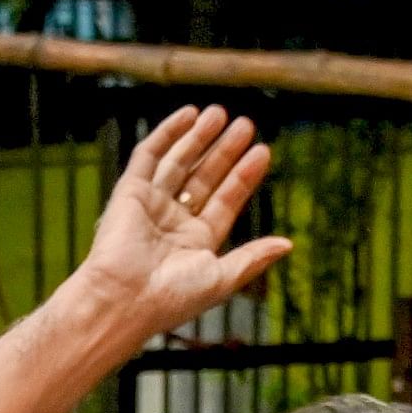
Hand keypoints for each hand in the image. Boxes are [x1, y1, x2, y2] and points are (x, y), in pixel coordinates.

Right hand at [62, 103, 287, 348]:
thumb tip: (287, 244)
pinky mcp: (129, 192)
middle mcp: (173, 222)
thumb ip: (253, 258)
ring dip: (199, 137)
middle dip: (224, 151)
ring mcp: (151, 205)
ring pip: (179, 163)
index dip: (244, 176)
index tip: (263, 151)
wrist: (124, 299)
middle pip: (204, 177)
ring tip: (220, 114)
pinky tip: (188, 115)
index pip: (225, 201)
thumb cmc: (172, 297)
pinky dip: (167, 133)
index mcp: (196, 243)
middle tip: (245, 125)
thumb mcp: (222, 278)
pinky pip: (149, 156)